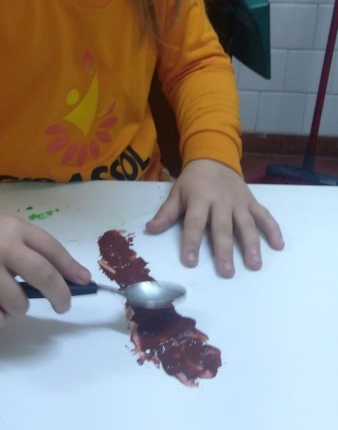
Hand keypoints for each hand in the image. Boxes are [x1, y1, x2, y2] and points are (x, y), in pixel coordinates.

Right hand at [0, 213, 90, 329]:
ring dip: (20, 308)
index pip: (52, 250)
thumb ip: (39, 251)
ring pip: (18, 303)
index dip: (72, 269)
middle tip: (62, 305)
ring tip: (8, 300)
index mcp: (15, 229)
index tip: (84, 283)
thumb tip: (79, 278)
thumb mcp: (10, 233)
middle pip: (43, 275)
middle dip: (60, 295)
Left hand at [146, 159, 283, 276]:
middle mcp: (221, 202)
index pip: (195, 223)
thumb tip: (150, 229)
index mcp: (200, 199)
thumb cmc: (193, 181)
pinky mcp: (252, 202)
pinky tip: (279, 245)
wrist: (214, 158)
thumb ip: (167, 213)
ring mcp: (239, 202)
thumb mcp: (176, 193)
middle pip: (223, 228)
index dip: (191, 242)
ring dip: (252, 245)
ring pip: (246, 225)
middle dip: (224, 250)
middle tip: (226, 272)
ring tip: (254, 265)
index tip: (190, 262)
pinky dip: (273, 229)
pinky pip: (264, 216)